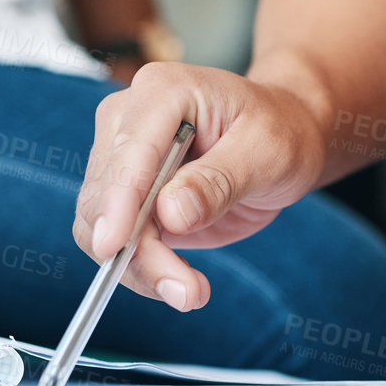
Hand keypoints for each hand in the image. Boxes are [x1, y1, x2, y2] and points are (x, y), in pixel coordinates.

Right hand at [74, 62, 325, 310]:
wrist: (283, 136)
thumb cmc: (280, 131)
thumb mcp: (267, 151)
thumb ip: (219, 180)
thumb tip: (171, 214)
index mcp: (162, 91)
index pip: (130, 150)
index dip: (118, 201)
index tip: (113, 245)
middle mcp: (127, 120)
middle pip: (106, 196)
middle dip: (136, 251)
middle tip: (187, 293)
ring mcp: (121, 159)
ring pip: (101, 227)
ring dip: (139, 268)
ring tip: (192, 294)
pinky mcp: (126, 197)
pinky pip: (116, 242)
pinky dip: (143, 269)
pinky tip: (183, 284)